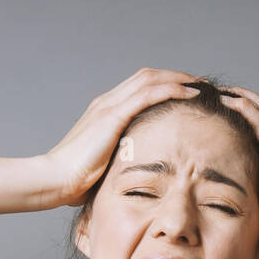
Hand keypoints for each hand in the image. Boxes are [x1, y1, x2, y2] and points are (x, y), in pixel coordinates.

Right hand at [39, 68, 200, 208]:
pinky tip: (191, 93)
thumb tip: (136, 174)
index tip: (188, 94)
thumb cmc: (74, 181)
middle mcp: (106, 102)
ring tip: (203, 86)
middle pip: (149, 76)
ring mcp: (108, 106)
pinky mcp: (112, 116)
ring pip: (151, 79)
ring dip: (180, 79)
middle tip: (202, 85)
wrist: (54, 180)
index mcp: (105, 111)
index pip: (140, 87)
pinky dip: (172, 89)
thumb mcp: (104, 166)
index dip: (166, 86)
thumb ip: (120, 160)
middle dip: (177, 77)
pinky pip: (148, 94)